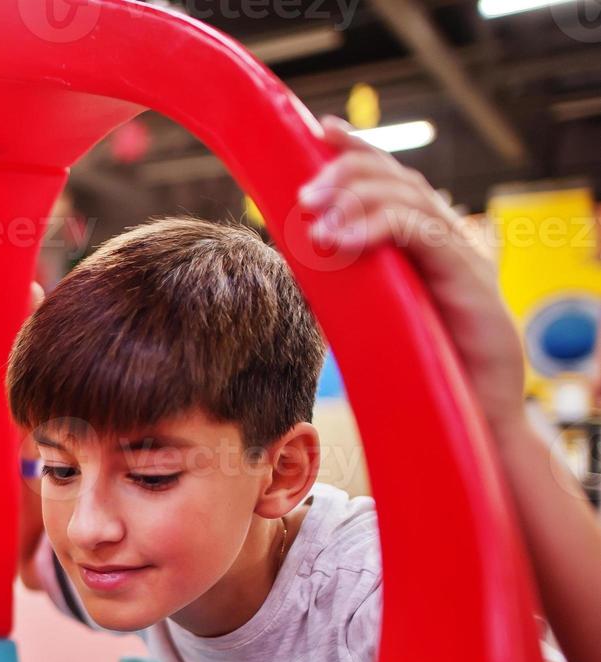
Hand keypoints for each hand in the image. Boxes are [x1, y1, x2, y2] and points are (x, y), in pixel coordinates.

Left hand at [298, 115, 526, 432]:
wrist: (473, 417)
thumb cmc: (424, 372)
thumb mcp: (379, 319)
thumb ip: (352, 285)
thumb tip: (303, 262)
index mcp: (425, 243)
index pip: (394, 180)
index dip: (361, 149)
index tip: (321, 130)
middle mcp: (446, 239)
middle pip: (397, 179)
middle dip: (347, 174)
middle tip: (303, 194)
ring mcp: (461, 255)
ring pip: (408, 199)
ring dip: (355, 199)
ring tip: (314, 216)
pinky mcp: (468, 278)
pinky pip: (422, 235)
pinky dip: (378, 228)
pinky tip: (340, 240)